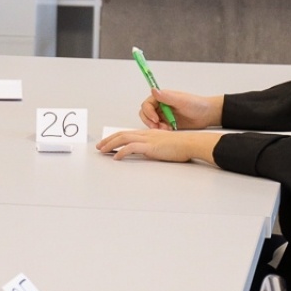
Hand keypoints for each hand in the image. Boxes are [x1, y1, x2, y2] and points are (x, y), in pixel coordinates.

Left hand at [96, 128, 221, 163]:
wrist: (191, 143)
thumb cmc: (182, 146)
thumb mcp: (164, 146)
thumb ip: (154, 148)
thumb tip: (147, 153)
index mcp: (149, 133)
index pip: (128, 133)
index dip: (116, 137)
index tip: (108, 142)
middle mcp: (146, 134)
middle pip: (122, 134)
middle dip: (108, 140)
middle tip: (99, 146)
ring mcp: (147, 139)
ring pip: (124, 139)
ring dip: (110, 145)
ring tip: (102, 151)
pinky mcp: (150, 147)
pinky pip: (131, 148)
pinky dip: (121, 152)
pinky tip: (116, 157)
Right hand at [138, 88, 222, 130]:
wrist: (207, 115)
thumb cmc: (197, 105)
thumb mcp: (181, 101)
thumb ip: (166, 97)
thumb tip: (153, 89)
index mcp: (162, 98)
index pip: (147, 104)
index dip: (148, 112)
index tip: (155, 119)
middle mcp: (161, 106)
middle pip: (146, 114)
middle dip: (149, 121)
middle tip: (157, 127)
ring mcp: (164, 115)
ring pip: (151, 122)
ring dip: (155, 127)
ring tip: (165, 129)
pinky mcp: (168, 123)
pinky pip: (158, 128)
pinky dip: (161, 131)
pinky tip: (169, 130)